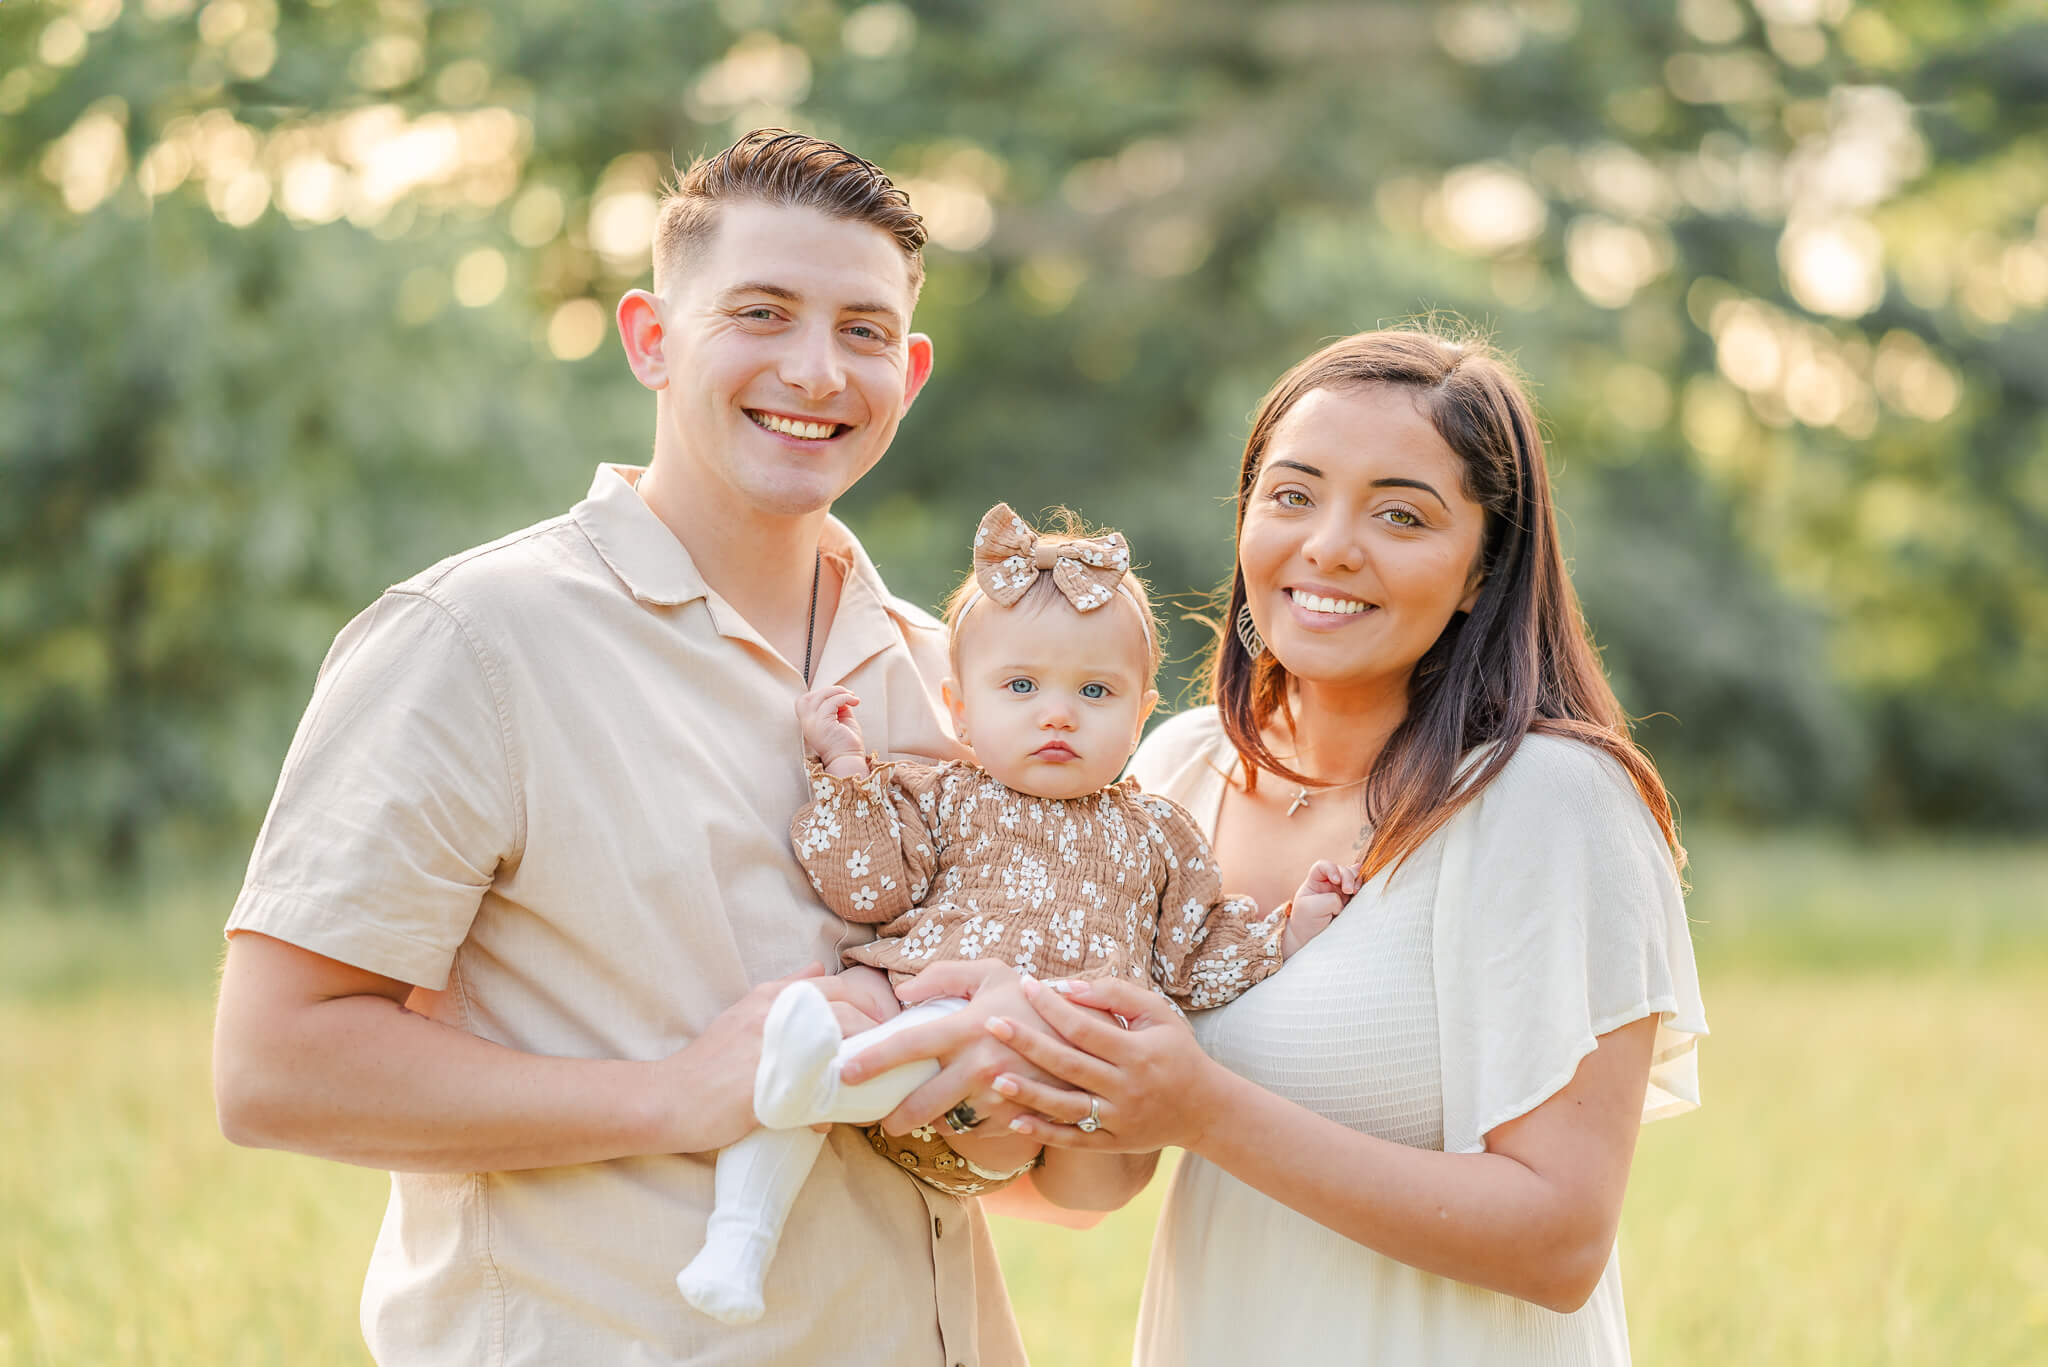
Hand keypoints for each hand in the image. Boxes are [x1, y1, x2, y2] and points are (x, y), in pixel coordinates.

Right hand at [653, 966, 885, 1152]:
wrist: (669, 1098)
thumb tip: (817, 967)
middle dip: (878, 1033)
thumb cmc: (710, 1061)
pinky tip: (833, 1120)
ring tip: (872, 1084)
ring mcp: (774, 1048)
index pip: (841, 987)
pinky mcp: (769, 1085)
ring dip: (863, 1065)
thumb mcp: (746, 1012)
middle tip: (891, 1056)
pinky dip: (832, 1106)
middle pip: (849, 1012)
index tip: (885, 1028)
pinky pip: (816, 1092)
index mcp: (775, 996)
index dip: (872, 1006)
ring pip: (839, 1046)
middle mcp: (777, 1014)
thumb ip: (785, 991)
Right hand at [797, 685, 866, 773]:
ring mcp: (813, 723)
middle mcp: (807, 723)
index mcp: (809, 723)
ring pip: (820, 696)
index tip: (837, 698)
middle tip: (847, 694)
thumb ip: (837, 706)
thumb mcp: (840, 719)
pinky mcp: (823, 724)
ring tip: (852, 697)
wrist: (848, 760)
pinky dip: (844, 698)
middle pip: (809, 696)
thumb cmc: (846, 743)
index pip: (803, 701)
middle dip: (829, 690)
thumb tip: (841, 694)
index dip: (819, 694)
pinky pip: (832, 702)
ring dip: (838, 692)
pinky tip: (854, 702)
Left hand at [840, 960, 1058, 1138]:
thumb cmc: (1035, 999)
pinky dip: (968, 1122)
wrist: (1093, 1037)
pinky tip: (969, 1108)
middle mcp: (980, 1065)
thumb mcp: (992, 974)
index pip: (908, 1046)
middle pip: (920, 1102)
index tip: (844, 1073)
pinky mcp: (1016, 1117)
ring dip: (935, 1119)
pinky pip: (978, 1130)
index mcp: (969, 1027)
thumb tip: (901, 993)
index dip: (872, 1060)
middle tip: (881, 1118)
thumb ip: (943, 976)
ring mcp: (999, 1096)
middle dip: (894, 1116)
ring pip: (948, 1122)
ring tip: (927, 1111)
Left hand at [982, 976, 1226, 1153]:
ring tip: (994, 1077)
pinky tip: (1013, 1120)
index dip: (1052, 1007)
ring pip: (1066, 1107)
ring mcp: (1119, 1120)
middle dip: (1027, 1043)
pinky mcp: (1114, 1143)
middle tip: (992, 1023)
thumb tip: (1067, 988)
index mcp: (1137, 1053)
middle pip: (1069, 1065)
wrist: (1204, 1108)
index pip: (1085, 1028)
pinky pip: (1074, 1141)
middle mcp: (1126, 1088)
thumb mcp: (1158, 1015)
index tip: (1025, 985)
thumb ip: (1116, 995)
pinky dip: (1044, 1133)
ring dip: (1028, 1093)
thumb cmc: (1176, 1052)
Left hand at [1283, 859, 1358, 955]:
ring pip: (1353, 879)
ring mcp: (1341, 892)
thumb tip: (1347, 897)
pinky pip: (1360, 891)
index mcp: (1314, 881)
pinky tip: (1363, 890)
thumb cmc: (1306, 922)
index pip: (1323, 866)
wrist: (1312, 940)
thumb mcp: (1312, 908)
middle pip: (1341, 870)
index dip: (1332, 868)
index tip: (1335, 880)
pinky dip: (1363, 889)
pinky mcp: (1350, 902)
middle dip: (1347, 876)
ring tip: (1355, 891)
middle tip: (1348, 890)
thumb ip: (1330, 899)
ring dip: (1356, 881)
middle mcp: (1329, 884)